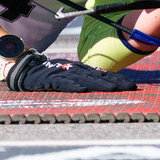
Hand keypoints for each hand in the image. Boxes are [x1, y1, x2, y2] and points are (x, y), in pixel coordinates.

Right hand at [6, 50, 137, 92]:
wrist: (26, 69)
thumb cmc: (51, 74)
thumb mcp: (71, 74)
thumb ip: (85, 78)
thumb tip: (106, 84)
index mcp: (81, 69)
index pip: (103, 73)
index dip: (118, 78)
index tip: (132, 85)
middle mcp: (75, 69)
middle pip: (98, 76)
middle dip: (115, 82)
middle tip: (131, 88)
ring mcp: (63, 73)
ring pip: (85, 79)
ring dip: (99, 84)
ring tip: (113, 89)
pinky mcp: (51, 79)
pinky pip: (63, 83)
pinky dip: (73, 86)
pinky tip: (82, 90)